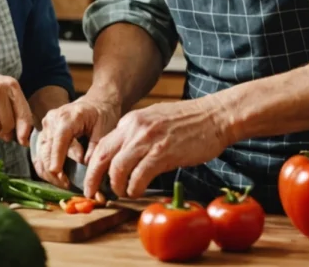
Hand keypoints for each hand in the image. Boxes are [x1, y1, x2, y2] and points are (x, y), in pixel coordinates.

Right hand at [32, 95, 119, 187]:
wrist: (95, 103)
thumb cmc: (101, 115)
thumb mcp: (104, 129)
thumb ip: (94, 146)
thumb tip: (85, 164)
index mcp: (67, 117)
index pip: (59, 139)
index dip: (57, 157)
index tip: (58, 173)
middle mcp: (52, 120)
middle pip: (46, 148)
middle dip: (54, 169)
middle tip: (66, 184)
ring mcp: (45, 127)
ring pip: (40, 153)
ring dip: (48, 171)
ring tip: (63, 183)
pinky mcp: (44, 134)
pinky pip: (39, 154)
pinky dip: (45, 167)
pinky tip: (56, 178)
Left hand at [83, 98, 232, 198]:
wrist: (215, 116)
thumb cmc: (189, 122)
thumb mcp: (155, 120)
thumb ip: (137, 134)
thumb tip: (125, 152)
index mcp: (130, 121)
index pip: (102, 144)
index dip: (93, 164)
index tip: (93, 178)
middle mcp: (134, 128)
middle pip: (101, 155)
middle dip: (92, 178)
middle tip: (92, 192)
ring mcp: (148, 140)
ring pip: (117, 168)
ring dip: (116, 186)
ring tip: (121, 193)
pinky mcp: (163, 153)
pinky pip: (139, 176)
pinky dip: (134, 188)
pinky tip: (136, 192)